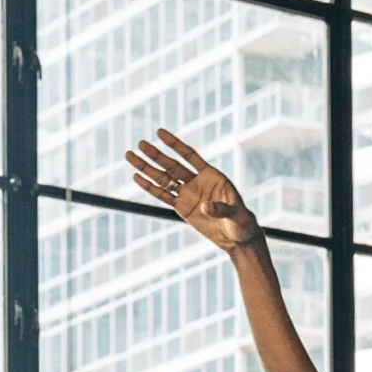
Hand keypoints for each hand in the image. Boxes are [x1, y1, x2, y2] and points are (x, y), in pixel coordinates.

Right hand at [127, 129, 259, 250]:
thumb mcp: (236, 215)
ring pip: (163, 179)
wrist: (237, 238)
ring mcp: (188, 194)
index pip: (189, 156)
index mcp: (211, 176)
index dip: (175, 144)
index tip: (160, 133)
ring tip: (129, 156)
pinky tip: (136, 177)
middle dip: (156, 155)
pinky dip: (150, 187)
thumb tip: (205, 207)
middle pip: (172, 165)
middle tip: (140, 144)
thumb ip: (221, 209)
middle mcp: (197, 181)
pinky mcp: (182, 208)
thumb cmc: (241, 222)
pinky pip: (163, 196)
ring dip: (147, 168)